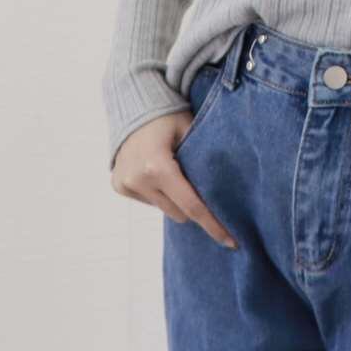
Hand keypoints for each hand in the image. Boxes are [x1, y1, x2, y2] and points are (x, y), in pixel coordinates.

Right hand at [110, 114, 237, 249]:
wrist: (134, 108)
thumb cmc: (169, 117)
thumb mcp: (191, 131)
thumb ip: (204, 159)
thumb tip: (227, 189)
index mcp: (158, 166)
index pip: (192, 206)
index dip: (213, 225)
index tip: (231, 242)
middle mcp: (139, 179)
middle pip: (179, 212)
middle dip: (193, 207)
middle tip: (201, 187)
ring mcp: (126, 184)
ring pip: (164, 209)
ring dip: (174, 199)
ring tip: (175, 173)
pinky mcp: (119, 186)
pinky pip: (149, 201)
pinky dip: (158, 193)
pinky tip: (157, 172)